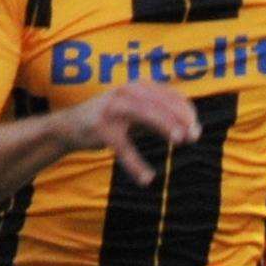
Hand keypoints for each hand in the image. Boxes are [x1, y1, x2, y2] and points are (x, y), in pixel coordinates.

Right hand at [60, 83, 200, 185]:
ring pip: (145, 114)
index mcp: (139, 87)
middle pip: (161, 102)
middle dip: (180, 118)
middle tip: (193, 136)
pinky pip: (123, 148)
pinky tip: (147, 179)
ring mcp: (113, 109)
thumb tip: (194, 132)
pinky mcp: (101, 129)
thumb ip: (163, 119)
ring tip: (180, 139)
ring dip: (165, 125)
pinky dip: (136, 164)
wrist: (70, 125)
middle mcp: (127, 92)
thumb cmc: (113, 118)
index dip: (187, 111)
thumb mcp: (139, 114)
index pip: (171, 96)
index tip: (196, 130)